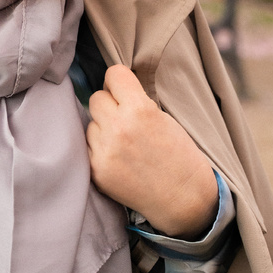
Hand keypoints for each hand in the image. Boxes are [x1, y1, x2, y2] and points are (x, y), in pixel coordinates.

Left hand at [86, 64, 218, 238]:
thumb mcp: (163, 117)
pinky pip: (89, 146)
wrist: (184, 198)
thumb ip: (136, 101)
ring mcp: (104, 151)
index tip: (124, 90)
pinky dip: (100, 149)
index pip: (113, 74)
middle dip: (110, 105)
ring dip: (103, 128)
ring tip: (125, 143)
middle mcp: (118, 128)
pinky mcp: (96, 170)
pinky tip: (120, 159)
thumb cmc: (179, 155)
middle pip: (96, 98)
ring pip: (91, 123)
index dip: (120, 82)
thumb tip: (113, 90)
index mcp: (139, 110)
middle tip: (125, 118)